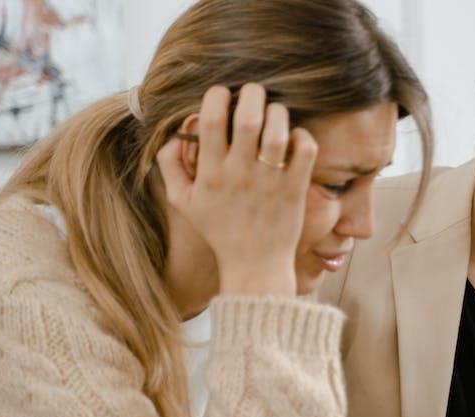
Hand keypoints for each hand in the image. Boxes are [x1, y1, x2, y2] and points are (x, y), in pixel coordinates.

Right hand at [156, 83, 316, 295]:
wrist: (254, 266)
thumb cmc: (219, 230)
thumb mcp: (183, 202)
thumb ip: (170, 166)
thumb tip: (175, 133)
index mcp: (210, 174)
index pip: (211, 121)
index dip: (217, 96)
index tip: (222, 94)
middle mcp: (239, 175)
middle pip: (248, 119)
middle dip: (252, 95)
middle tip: (254, 93)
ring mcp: (270, 182)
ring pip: (277, 132)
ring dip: (278, 113)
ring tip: (274, 113)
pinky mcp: (295, 190)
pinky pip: (304, 151)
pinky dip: (302, 137)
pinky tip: (293, 139)